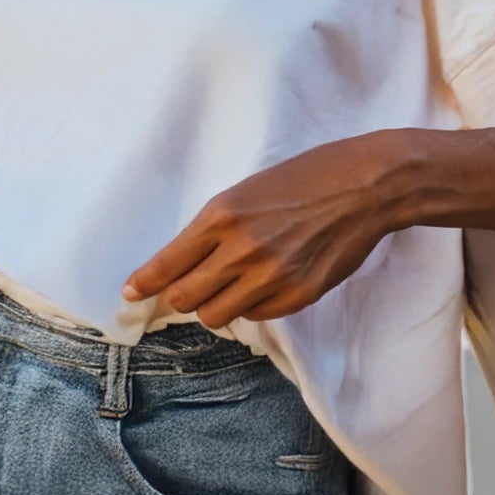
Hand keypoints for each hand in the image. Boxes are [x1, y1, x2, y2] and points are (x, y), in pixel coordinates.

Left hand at [121, 134, 398, 328]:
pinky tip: (261, 285)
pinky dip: (250, 306)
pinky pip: (255, 316)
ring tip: (226, 287)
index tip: (131, 293)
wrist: (363, 186)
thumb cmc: (304, 178)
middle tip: (183, 290)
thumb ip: (214, 228)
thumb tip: (184, 263)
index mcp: (222, 216)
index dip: (144, 283)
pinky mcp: (297, 295)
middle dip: (177, 296)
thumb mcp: (246, 191)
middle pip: (184, 298)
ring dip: (213, 305)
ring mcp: (270, 276)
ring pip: (215, 315)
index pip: (168, 264)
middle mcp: (241, 250)